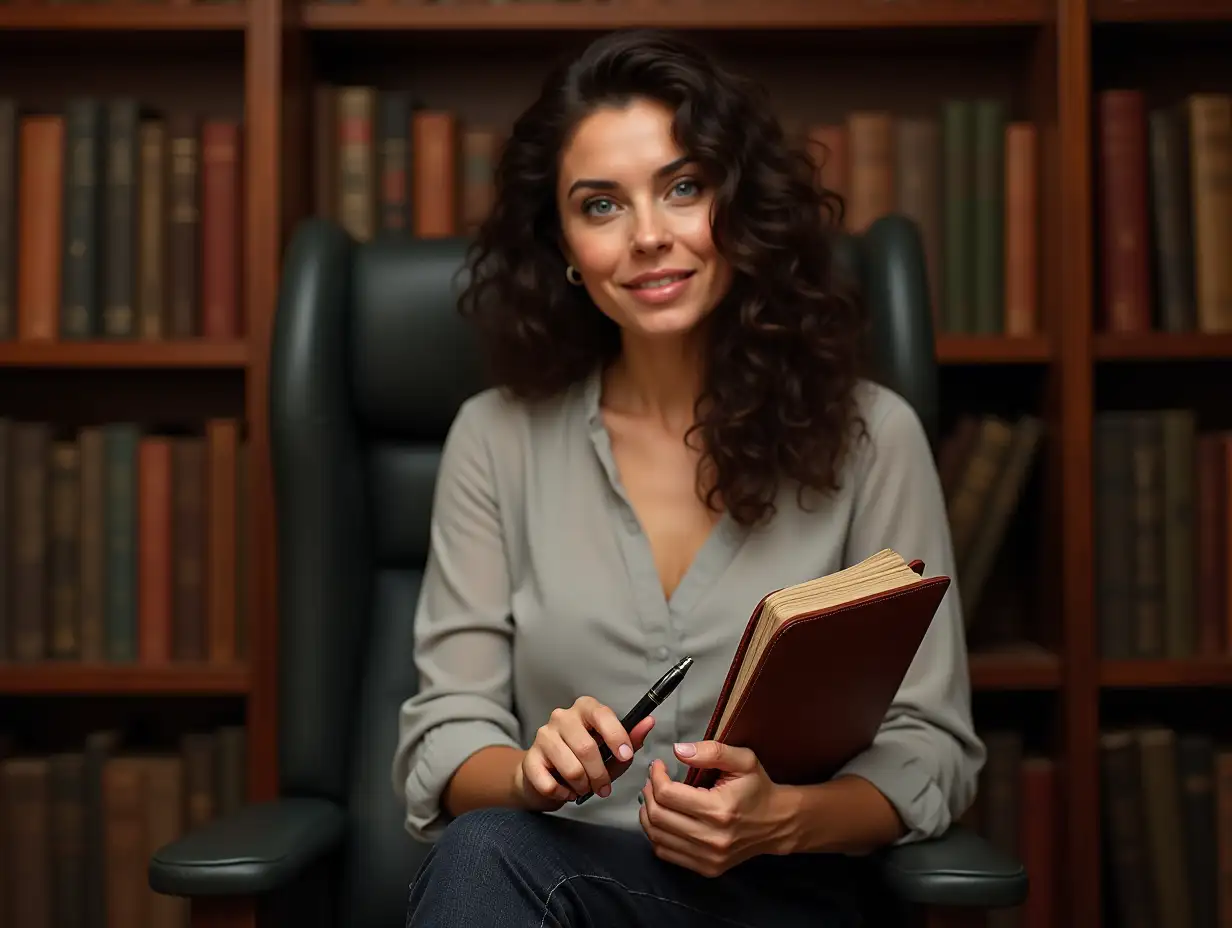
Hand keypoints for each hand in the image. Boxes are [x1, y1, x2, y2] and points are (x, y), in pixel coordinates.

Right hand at [513, 696, 655, 811]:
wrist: (545, 775)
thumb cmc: (583, 761)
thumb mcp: (611, 752)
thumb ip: (630, 740)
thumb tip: (648, 722)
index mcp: (585, 709)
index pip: (601, 714)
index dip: (616, 736)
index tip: (626, 755)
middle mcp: (562, 717)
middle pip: (586, 748)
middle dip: (600, 775)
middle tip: (603, 788)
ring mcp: (543, 736)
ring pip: (570, 768)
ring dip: (582, 786)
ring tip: (582, 787)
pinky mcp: (530, 759)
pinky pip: (550, 784)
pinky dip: (563, 794)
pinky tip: (565, 790)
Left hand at [638, 741, 793, 876]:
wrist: (777, 823)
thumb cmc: (757, 788)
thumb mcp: (743, 760)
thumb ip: (711, 751)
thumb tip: (677, 750)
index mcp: (720, 810)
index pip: (668, 795)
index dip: (656, 776)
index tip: (658, 765)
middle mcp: (712, 838)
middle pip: (658, 816)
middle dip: (648, 793)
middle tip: (653, 780)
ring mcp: (708, 858)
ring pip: (657, 836)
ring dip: (648, 813)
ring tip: (654, 797)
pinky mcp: (706, 868)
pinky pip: (665, 852)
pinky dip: (656, 834)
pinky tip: (663, 818)